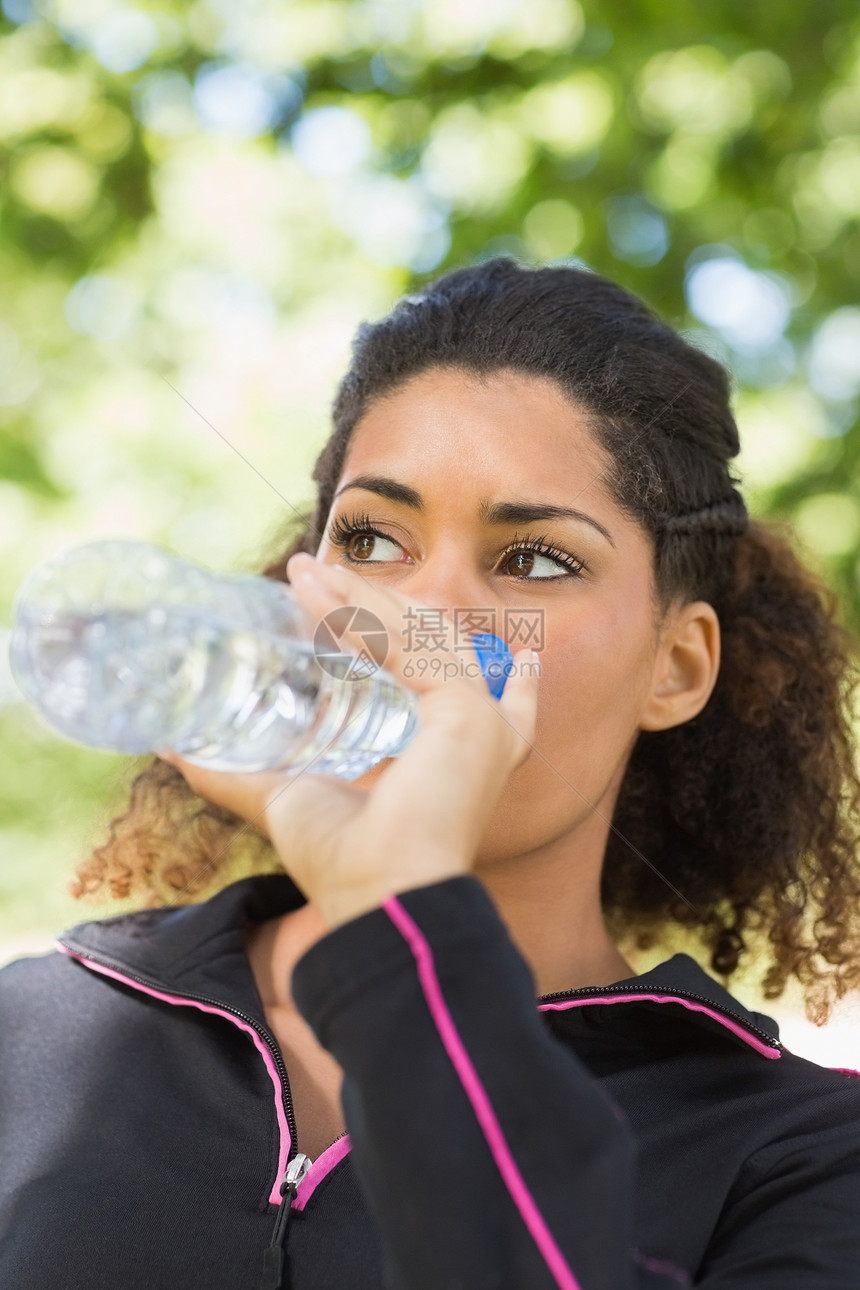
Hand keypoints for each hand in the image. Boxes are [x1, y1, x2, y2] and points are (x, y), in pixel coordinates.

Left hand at [159, 553, 539, 929]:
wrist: (377, 888)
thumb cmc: (343, 858)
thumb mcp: (285, 797)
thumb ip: (235, 769)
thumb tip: (170, 745)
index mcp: (455, 751)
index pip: (465, 682)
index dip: (445, 646)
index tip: (441, 626)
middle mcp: (478, 731)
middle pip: (426, 641)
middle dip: (372, 602)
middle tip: (314, 573)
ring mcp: (479, 717)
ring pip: (415, 633)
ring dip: (358, 596)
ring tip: (303, 572)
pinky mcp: (468, 709)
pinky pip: (407, 647)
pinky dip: (361, 616)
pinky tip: (318, 594)